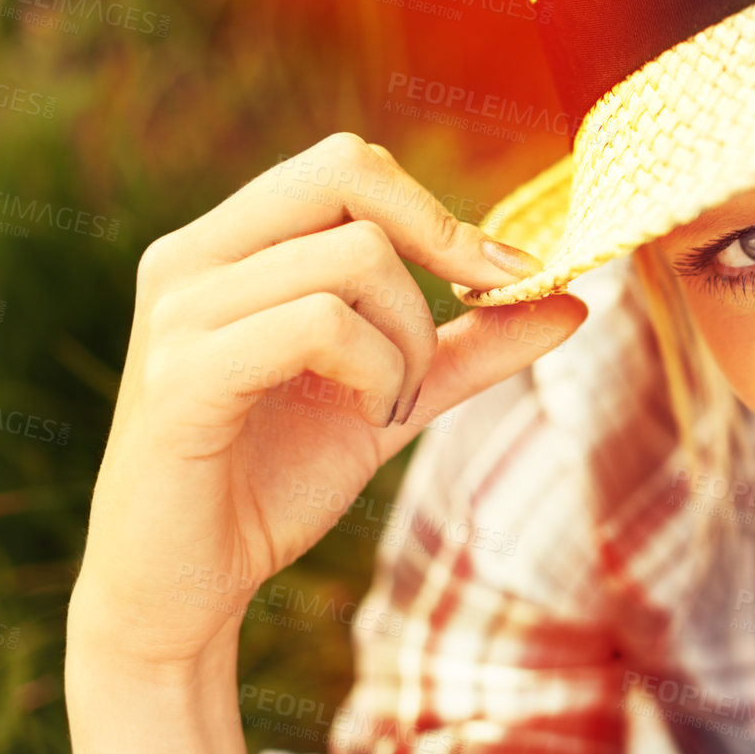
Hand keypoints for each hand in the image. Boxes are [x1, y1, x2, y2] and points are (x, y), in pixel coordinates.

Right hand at [68, 132, 585, 671]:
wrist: (184, 589)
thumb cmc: (274, 483)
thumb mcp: (396, 397)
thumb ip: (473, 346)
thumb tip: (574, 300)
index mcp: (230, 246)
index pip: (347, 164)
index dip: (440, 211)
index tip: (506, 277)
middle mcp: (192, 259)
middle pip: (348, 174)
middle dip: (438, 245)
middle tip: (467, 321)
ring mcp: (180, 313)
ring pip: (356, 257)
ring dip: (412, 340)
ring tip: (392, 404)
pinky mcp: (181, 378)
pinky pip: (322, 326)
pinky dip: (379, 373)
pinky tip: (369, 420)